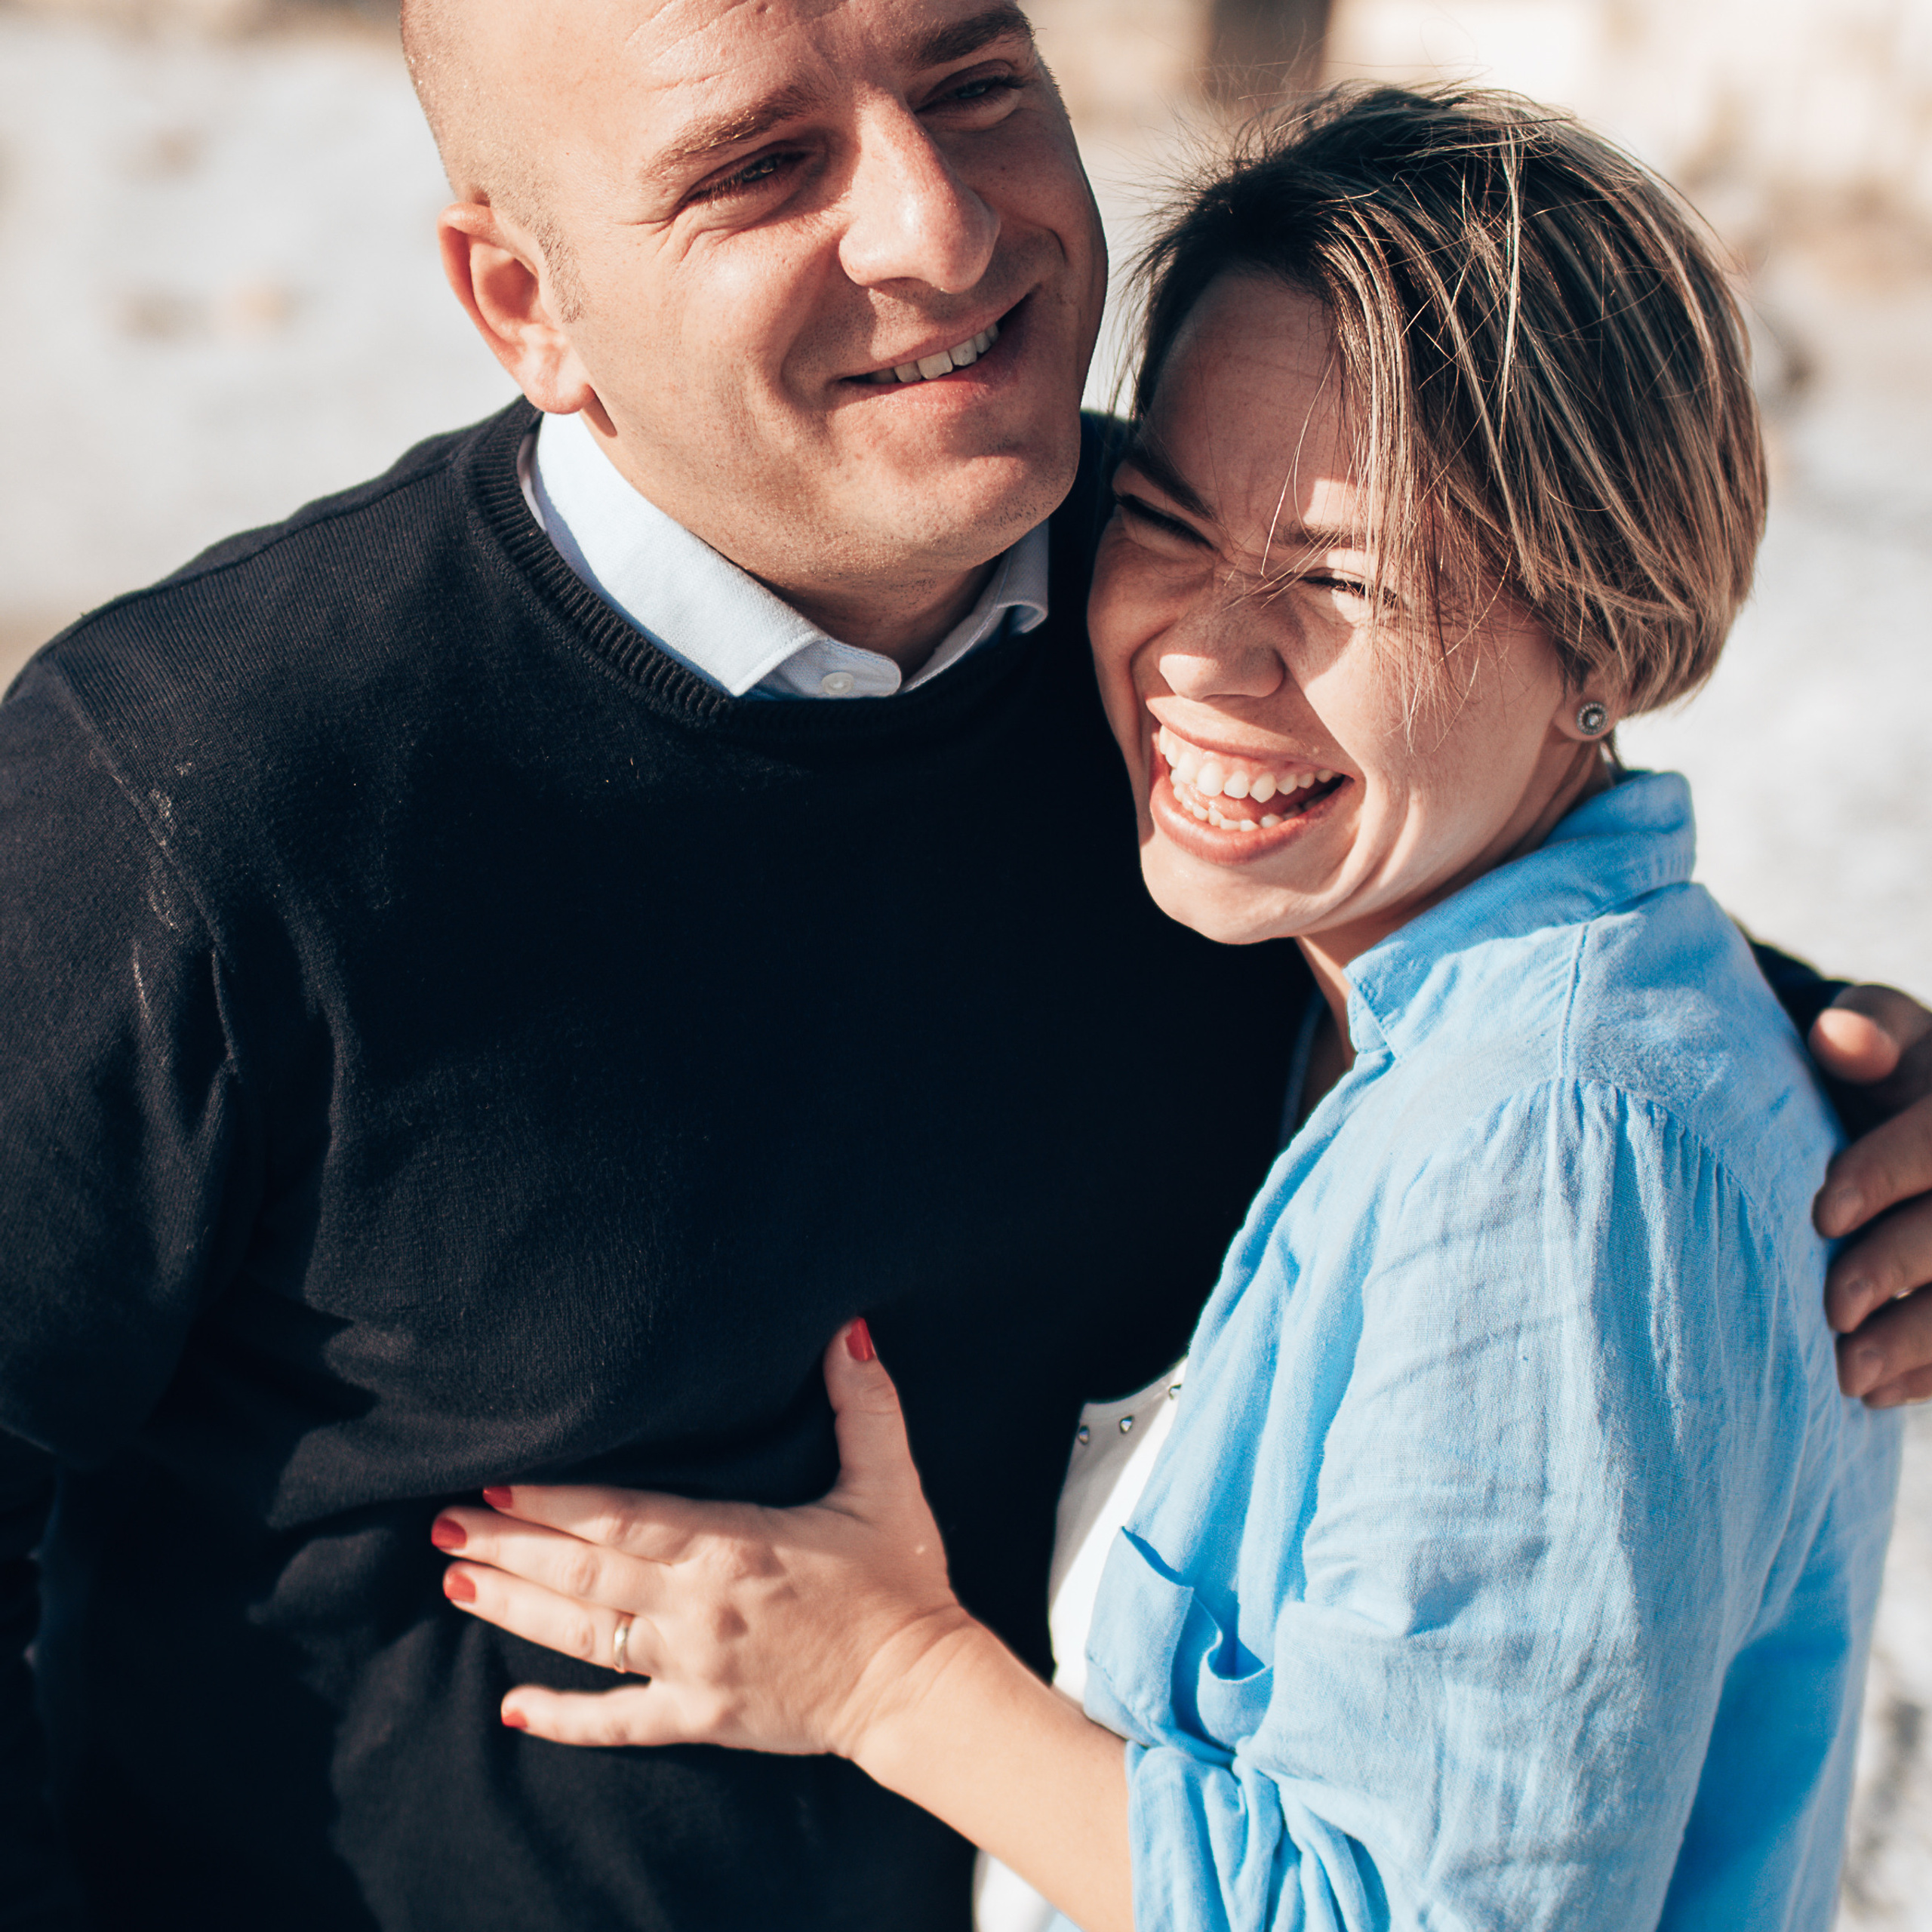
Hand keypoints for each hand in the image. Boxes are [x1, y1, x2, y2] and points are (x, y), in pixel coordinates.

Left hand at [431, 1321, 976, 1754]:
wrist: (919, 1689)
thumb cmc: (904, 1579)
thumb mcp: (888, 1484)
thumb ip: (865, 1405)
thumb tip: (850, 1330)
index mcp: (735, 1545)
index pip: (625, 1520)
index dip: (555, 1504)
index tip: (496, 1484)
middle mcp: (699, 1608)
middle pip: (584, 1575)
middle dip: (508, 1547)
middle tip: (442, 1526)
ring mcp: (693, 1668)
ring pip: (585, 1638)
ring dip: (517, 1609)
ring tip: (456, 1583)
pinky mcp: (702, 1716)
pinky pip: (619, 1722)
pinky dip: (563, 1718)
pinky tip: (512, 1709)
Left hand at [1809, 985, 1931, 1405]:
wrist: (1911, 1118)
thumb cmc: (1886, 1071)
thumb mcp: (1880, 1036)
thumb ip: (1865, 1032)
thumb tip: (1840, 1039)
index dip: (1887, 1173)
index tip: (1821, 1213)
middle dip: (1899, 1269)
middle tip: (1831, 1309)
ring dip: (1920, 1342)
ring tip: (1850, 1375)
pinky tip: (1879, 1392)